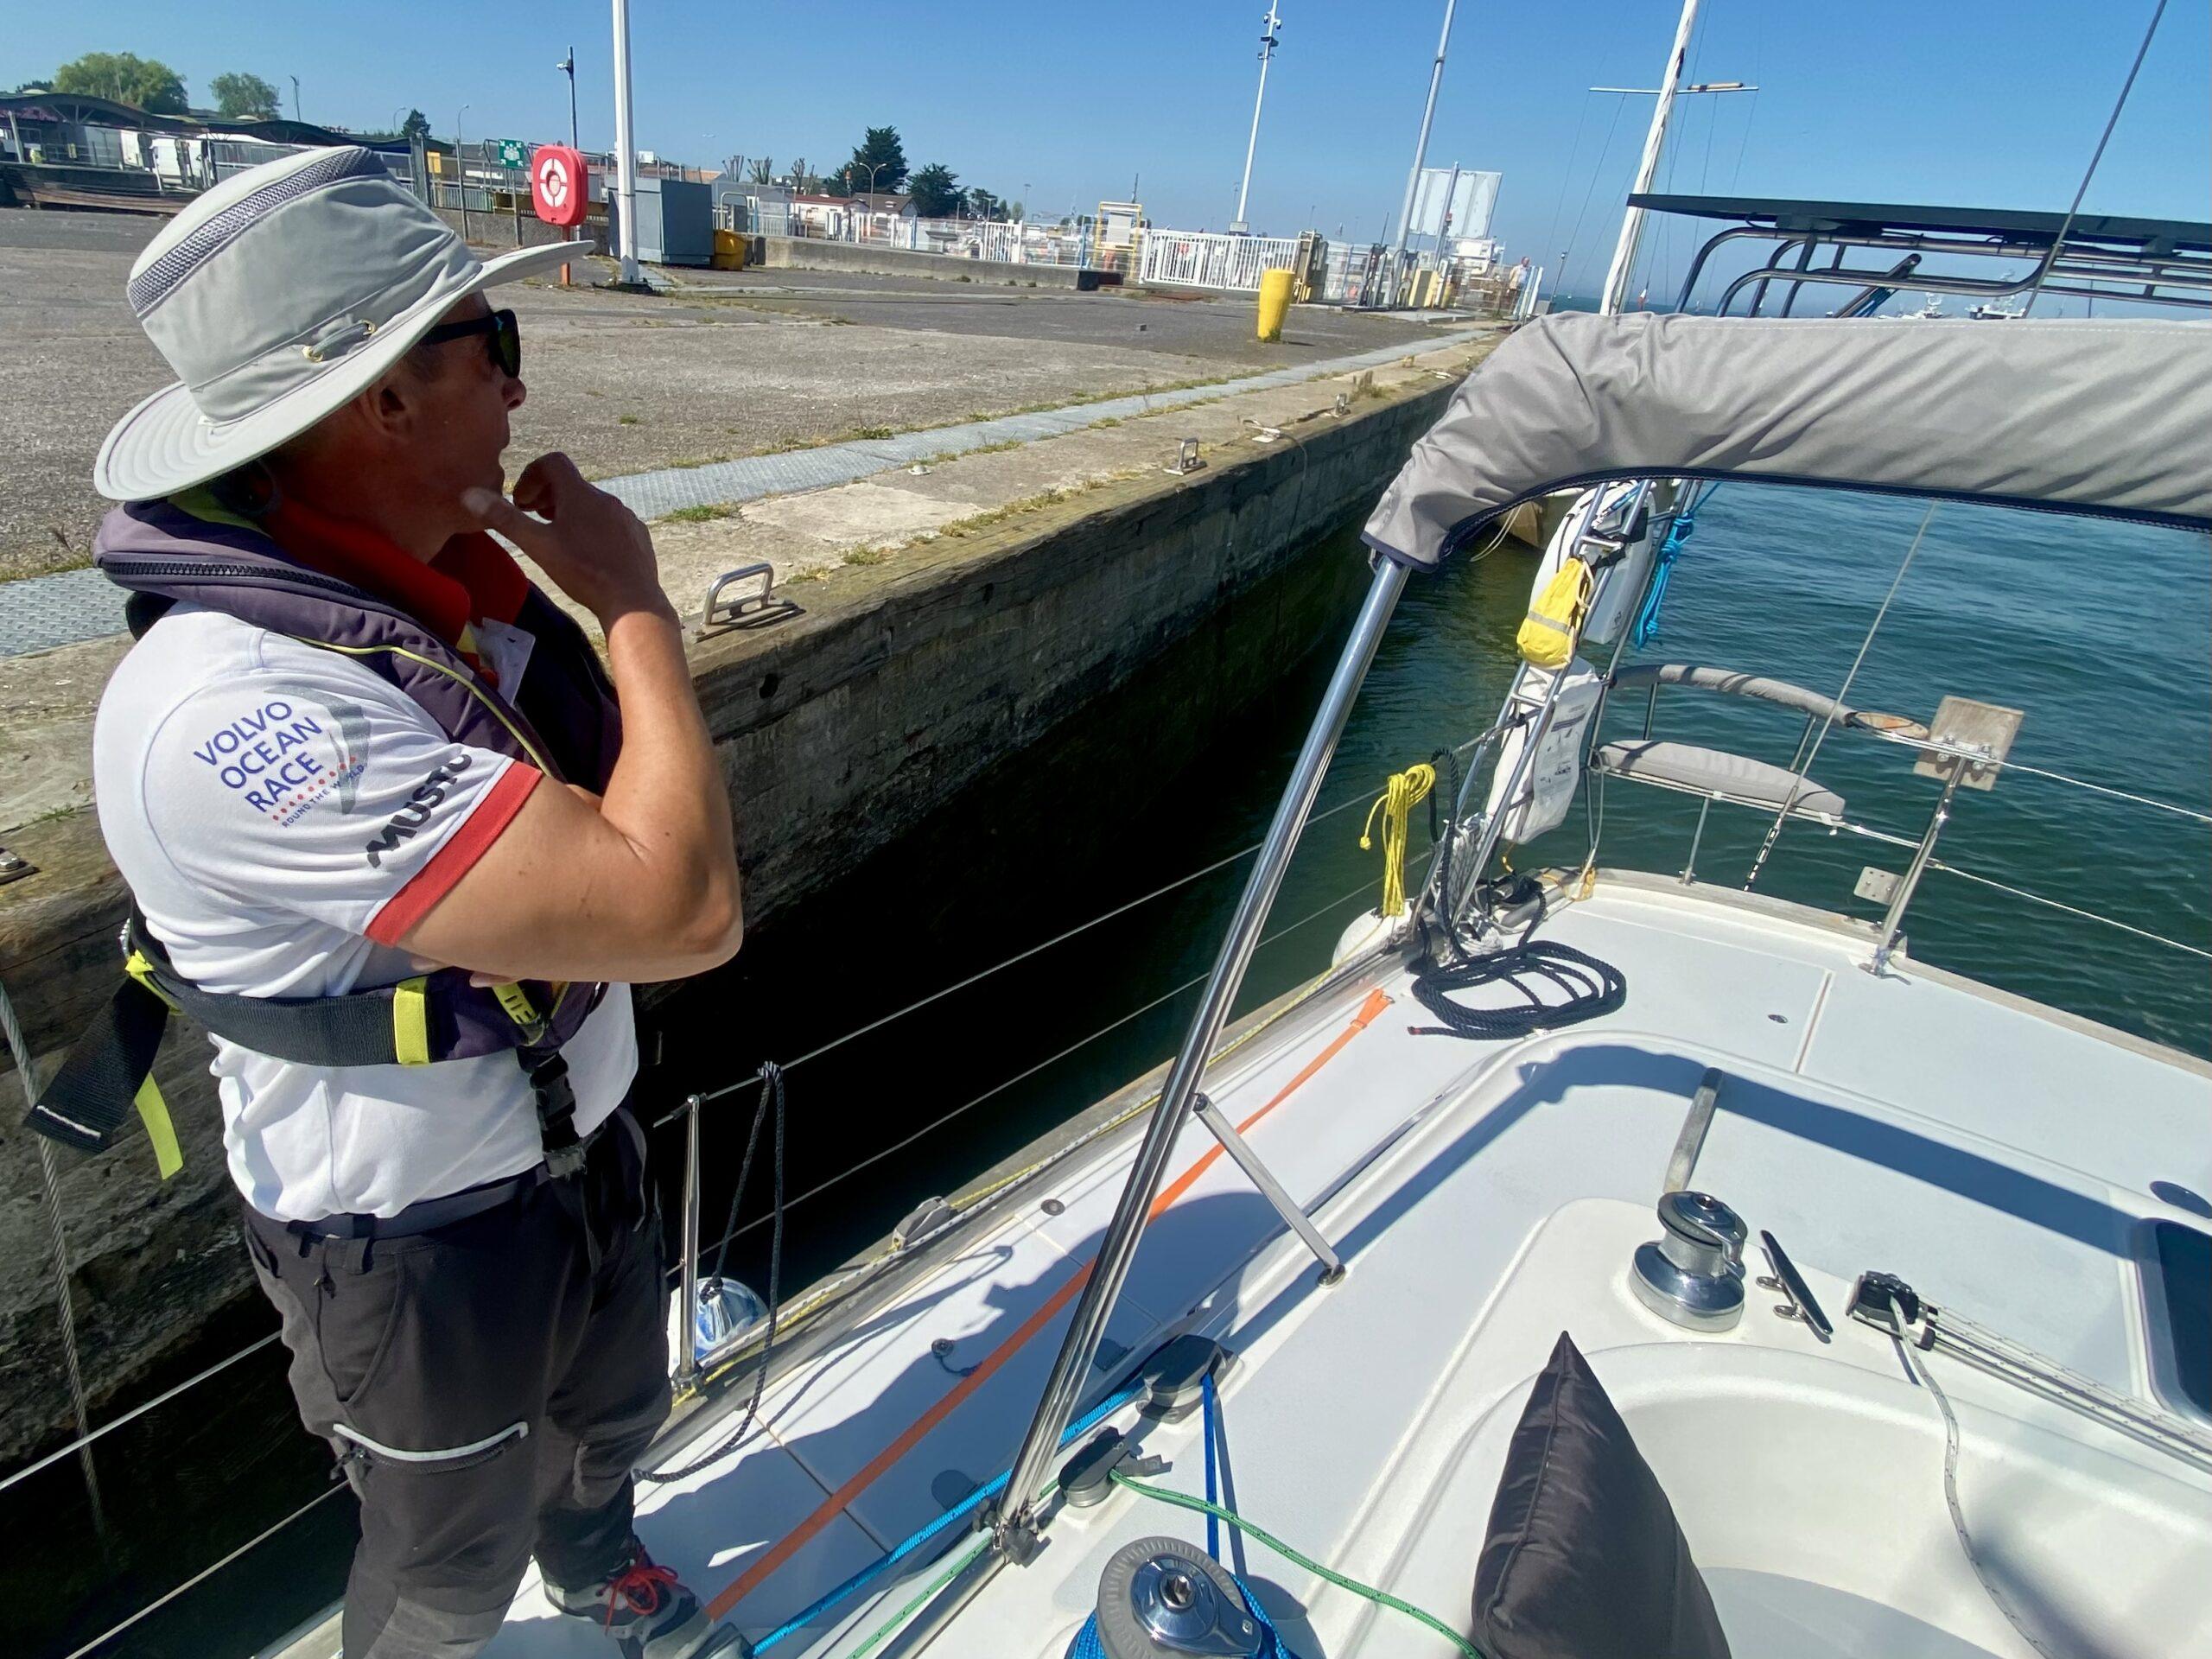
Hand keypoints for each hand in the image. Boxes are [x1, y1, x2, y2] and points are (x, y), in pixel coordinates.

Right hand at [461, 454, 671, 623]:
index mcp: (581, 494)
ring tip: (556, 536)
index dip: (531, 474)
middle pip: (571, 484)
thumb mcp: (538, 545)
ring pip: (592, 505)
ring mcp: (626, 517)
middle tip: (531, 518)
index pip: (554, 462)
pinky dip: (593, 528)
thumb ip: (504, 519)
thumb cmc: (582, 571)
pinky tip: (587, 553)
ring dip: (570, 512)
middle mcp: (606, 499)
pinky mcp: (638, 536)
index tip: (521, 501)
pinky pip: (611, 522)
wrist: (632, 600)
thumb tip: (468, 495)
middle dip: (547, 496)